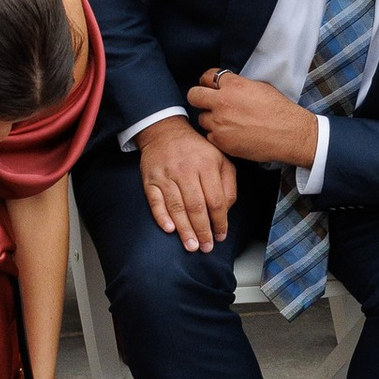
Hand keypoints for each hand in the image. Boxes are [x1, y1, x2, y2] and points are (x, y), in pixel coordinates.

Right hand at [138, 114, 237, 249]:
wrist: (165, 131)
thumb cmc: (196, 150)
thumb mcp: (220, 159)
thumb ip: (228, 184)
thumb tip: (224, 211)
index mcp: (207, 165)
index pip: (216, 200)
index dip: (219, 222)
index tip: (220, 236)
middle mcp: (186, 169)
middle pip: (196, 206)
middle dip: (202, 230)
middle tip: (206, 247)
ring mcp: (166, 175)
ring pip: (176, 206)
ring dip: (184, 229)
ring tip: (191, 245)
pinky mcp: (150, 179)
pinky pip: (155, 201)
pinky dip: (161, 216)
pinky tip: (169, 229)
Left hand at [186, 68, 319, 168]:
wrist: (289, 134)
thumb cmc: (279, 110)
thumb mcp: (259, 87)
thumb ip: (238, 85)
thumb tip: (226, 86)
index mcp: (233, 85)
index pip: (207, 76)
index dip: (208, 81)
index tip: (211, 86)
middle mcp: (222, 102)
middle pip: (194, 95)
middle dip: (199, 97)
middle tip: (207, 102)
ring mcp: (220, 123)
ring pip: (201, 118)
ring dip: (210, 119)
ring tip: (226, 122)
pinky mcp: (222, 141)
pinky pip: (210, 136)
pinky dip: (217, 135)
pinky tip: (231, 134)